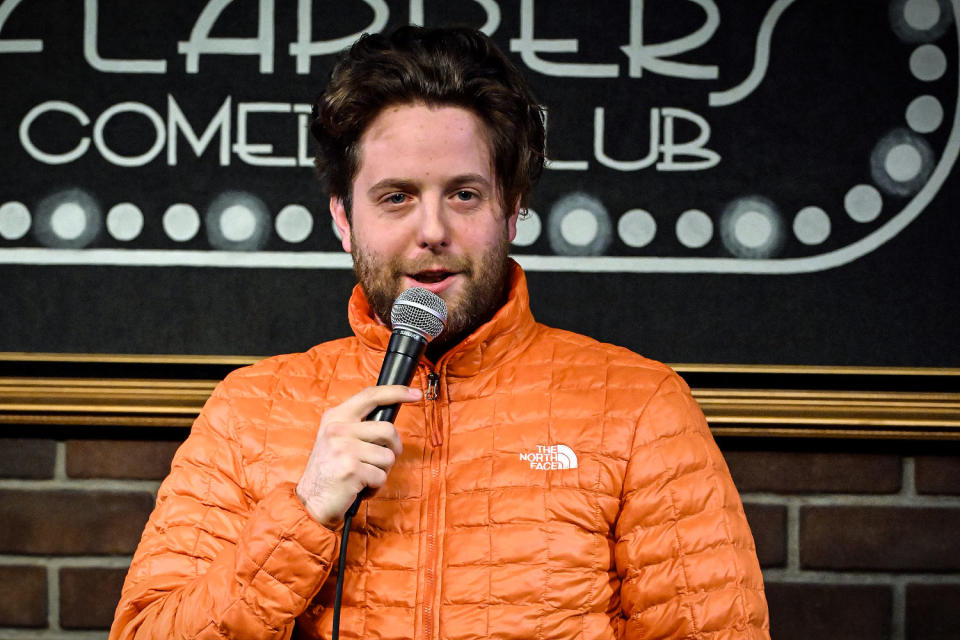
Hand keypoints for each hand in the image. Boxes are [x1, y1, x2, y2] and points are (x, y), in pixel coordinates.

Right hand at [296, 385, 420, 528]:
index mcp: (336, 417)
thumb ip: (359, 426)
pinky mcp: (351, 469)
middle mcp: (338, 429)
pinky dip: (375, 487)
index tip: (416, 394)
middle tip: (383, 460)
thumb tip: (390, 424)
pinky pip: (381, 476)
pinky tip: (360, 488)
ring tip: (364, 477)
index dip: (396, 392)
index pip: (371, 396)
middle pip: (388, 430)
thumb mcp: (336, 438)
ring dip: (382, 471)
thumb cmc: (329, 470)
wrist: (310, 501)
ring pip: (388, 457)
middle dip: (394, 448)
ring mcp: (344, 449)